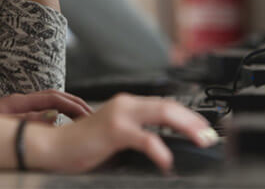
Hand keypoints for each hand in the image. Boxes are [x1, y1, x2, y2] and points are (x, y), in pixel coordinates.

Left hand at [0, 90, 92, 122]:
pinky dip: (56, 122)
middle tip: (93, 117)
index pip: (53, 97)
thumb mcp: (1, 125)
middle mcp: (20, 102)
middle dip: (75, 105)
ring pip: (50, 108)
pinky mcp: (16, 120)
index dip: (72, 104)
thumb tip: (53, 116)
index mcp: (18, 101)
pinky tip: (63, 131)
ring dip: (68, 112)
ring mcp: (18, 110)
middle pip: (55, 99)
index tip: (87, 114)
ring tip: (85, 123)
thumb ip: (27, 120)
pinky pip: (42, 118)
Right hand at [26, 94, 217, 173]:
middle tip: (210, 135)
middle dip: (194, 120)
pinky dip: (160, 149)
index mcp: (127, 105)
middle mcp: (125, 104)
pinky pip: (145, 138)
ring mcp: (120, 115)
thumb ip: (137, 136)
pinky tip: (167, 160)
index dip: (188, 116)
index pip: (165, 105)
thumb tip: (165, 148)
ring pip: (163, 114)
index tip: (205, 129)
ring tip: (201, 140)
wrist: (54, 147)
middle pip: (169, 106)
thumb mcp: (116, 138)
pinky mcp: (114, 130)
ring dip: (187, 127)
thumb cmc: (82, 146)